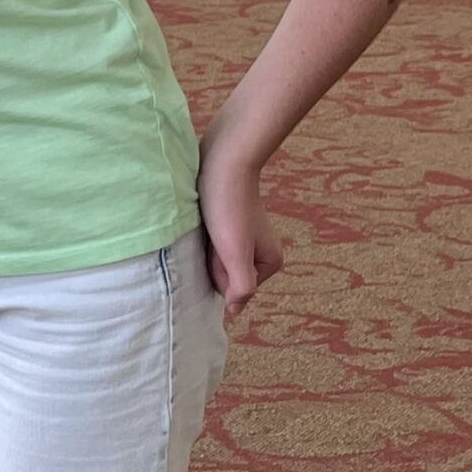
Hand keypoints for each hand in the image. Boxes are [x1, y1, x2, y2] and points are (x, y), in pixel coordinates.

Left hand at [197, 148, 284, 320]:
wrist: (223, 160)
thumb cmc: (229, 206)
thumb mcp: (236, 252)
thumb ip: (241, 286)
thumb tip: (234, 312)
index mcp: (270, 263)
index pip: (233, 291)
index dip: (219, 274)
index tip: (220, 250)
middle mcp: (259, 252)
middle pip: (224, 276)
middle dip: (211, 262)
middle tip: (213, 236)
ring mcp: (242, 237)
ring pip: (213, 260)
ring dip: (204, 249)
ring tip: (208, 227)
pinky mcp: (226, 224)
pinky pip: (208, 243)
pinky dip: (201, 237)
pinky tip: (202, 221)